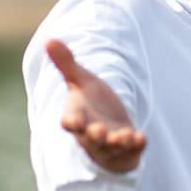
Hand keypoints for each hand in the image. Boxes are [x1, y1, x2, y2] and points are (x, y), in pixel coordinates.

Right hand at [45, 39, 145, 173]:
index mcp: (77, 117)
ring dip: (118, 142)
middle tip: (98, 130)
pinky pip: (131, 151)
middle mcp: (90, 135)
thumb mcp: (80, 81)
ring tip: (126, 136)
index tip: (73, 121)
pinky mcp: (126, 150)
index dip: (71, 122)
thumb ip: (66, 63)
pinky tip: (142, 138)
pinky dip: (136, 146)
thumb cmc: (91, 103)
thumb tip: (48, 39)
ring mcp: (109, 145)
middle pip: (90, 138)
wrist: (109, 125)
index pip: (69, 123)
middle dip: (95, 135)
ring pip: (111, 147)